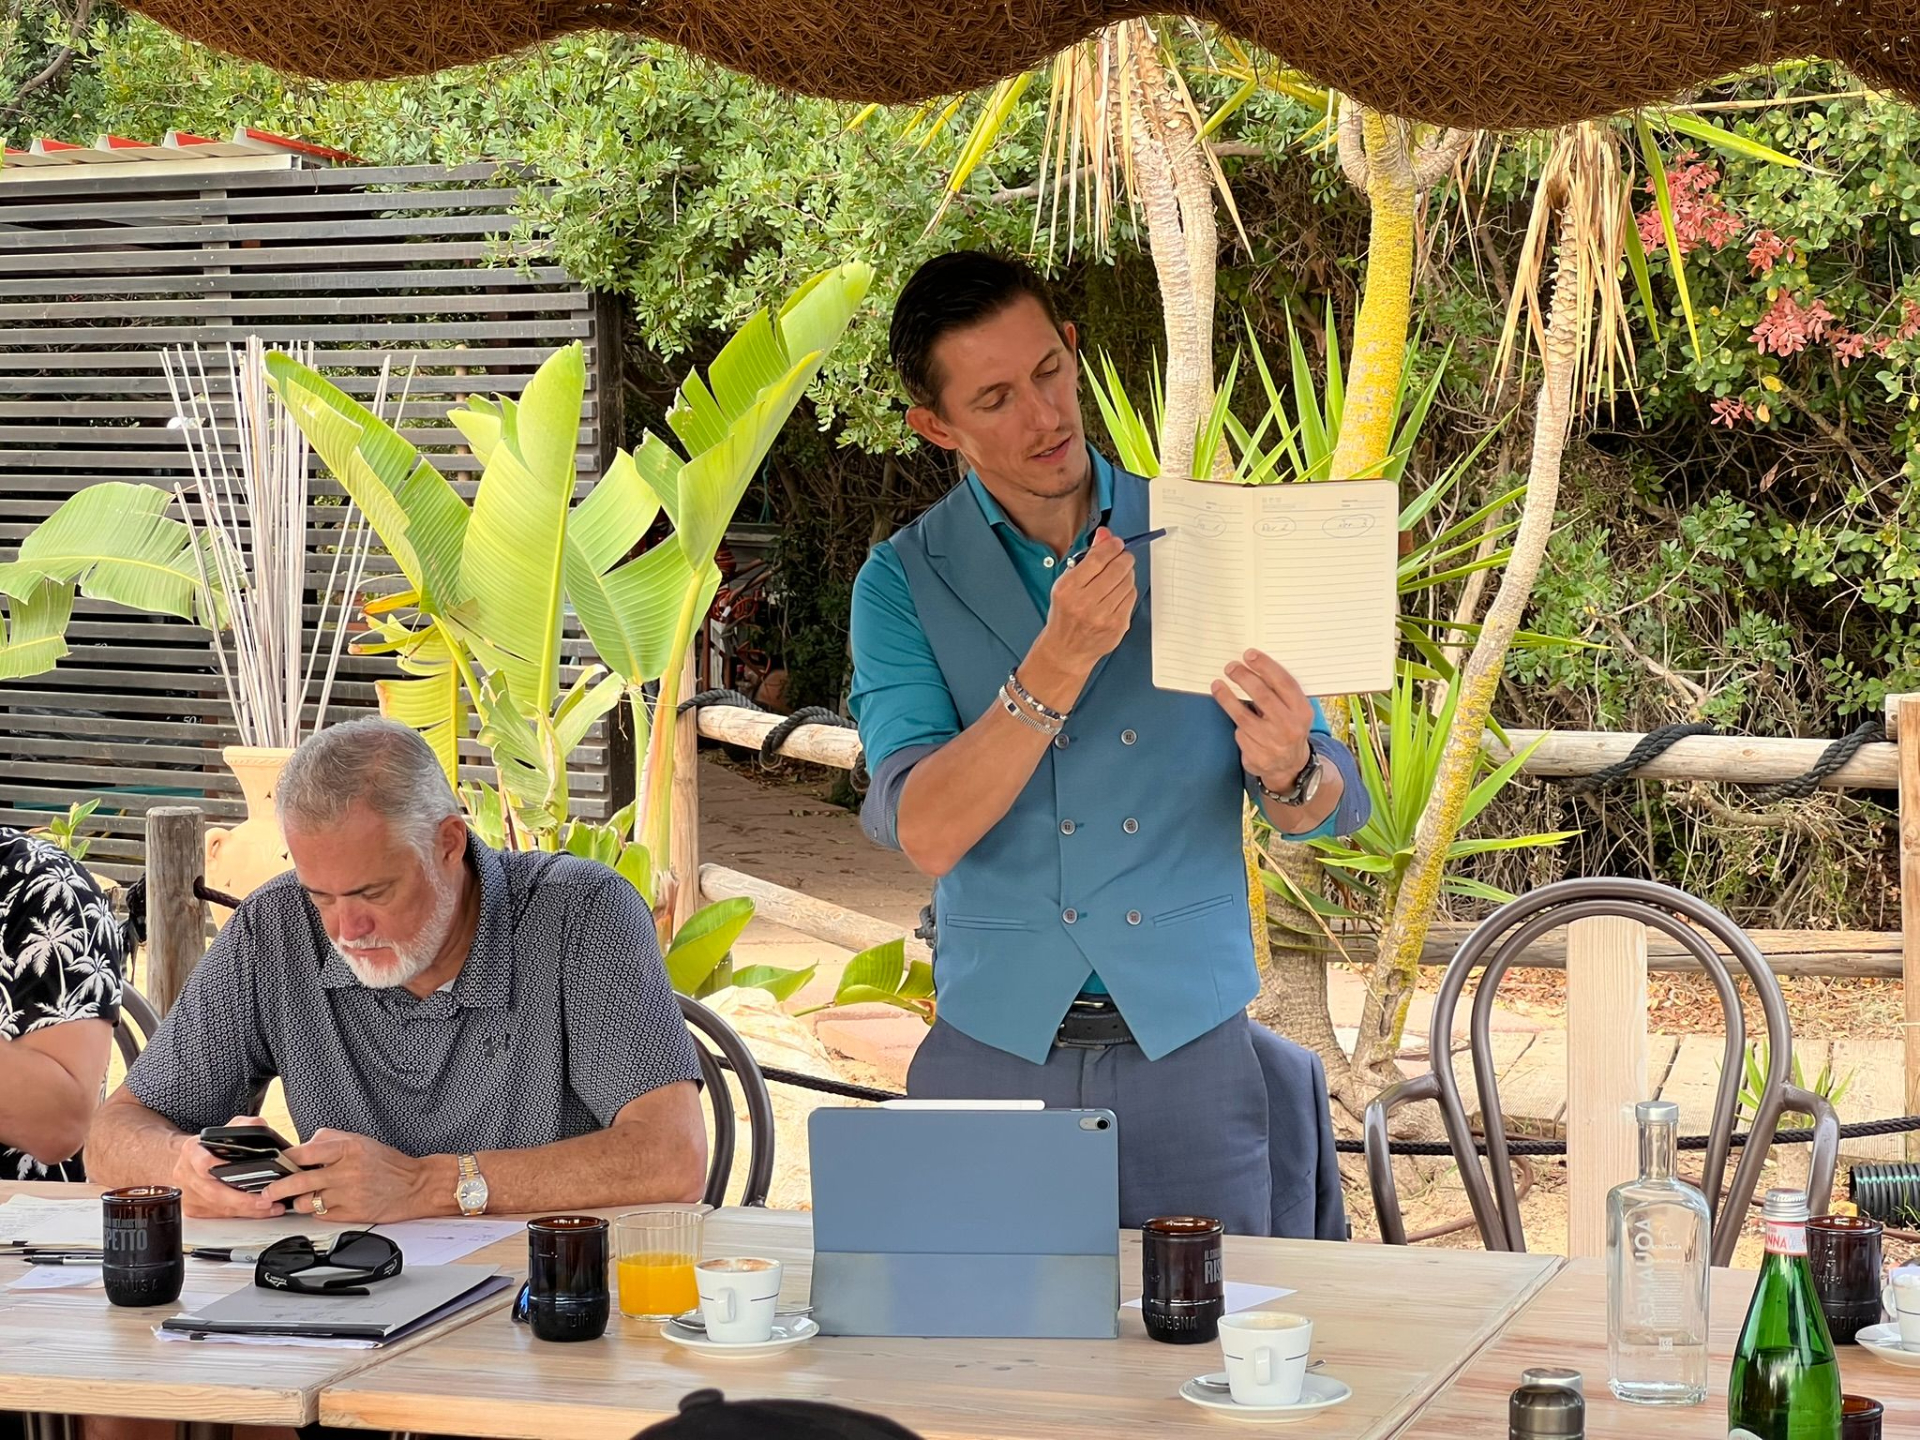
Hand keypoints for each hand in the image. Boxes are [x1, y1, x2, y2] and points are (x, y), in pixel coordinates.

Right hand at [172, 1113, 284, 1219]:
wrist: (191, 1156)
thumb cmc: (213, 1143)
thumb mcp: (229, 1127)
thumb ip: (246, 1126)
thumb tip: (260, 1130)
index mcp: (193, 1150)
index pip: (204, 1162)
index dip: (221, 1169)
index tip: (242, 1174)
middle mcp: (186, 1173)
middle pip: (213, 1192)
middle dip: (241, 1199)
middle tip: (265, 1201)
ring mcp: (188, 1193)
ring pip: (217, 1207)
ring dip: (245, 1210)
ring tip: (269, 1207)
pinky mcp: (192, 1208)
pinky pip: (217, 1215)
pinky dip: (239, 1214)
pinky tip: (257, 1211)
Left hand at [261, 1128, 433, 1223]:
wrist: (415, 1186)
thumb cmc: (389, 1164)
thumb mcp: (361, 1140)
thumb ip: (331, 1139)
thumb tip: (303, 1146)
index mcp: (348, 1149)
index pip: (305, 1152)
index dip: (285, 1159)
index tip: (276, 1163)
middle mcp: (346, 1171)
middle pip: (299, 1181)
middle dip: (277, 1189)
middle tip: (266, 1192)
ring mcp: (348, 1195)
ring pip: (307, 1202)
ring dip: (300, 1202)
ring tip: (303, 1198)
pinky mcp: (350, 1214)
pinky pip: (320, 1215)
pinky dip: (318, 1211)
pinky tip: (323, 1205)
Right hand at [1034, 527, 1135, 677]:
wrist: (1066, 649)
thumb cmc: (1065, 614)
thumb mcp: (1066, 583)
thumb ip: (1087, 557)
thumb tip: (1105, 534)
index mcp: (1068, 589)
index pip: (1097, 559)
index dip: (1111, 546)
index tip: (1116, 543)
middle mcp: (1084, 603)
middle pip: (1117, 569)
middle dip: (1123, 558)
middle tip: (1122, 556)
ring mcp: (1102, 616)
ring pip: (1127, 582)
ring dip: (1126, 574)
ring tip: (1117, 577)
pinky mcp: (1117, 625)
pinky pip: (1131, 597)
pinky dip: (1127, 591)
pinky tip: (1117, 593)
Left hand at [1210, 650, 1314, 788]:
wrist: (1290, 766)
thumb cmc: (1289, 728)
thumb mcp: (1294, 711)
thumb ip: (1281, 693)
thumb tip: (1253, 665)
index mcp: (1302, 711)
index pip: (1284, 683)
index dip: (1265, 667)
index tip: (1249, 655)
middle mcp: (1289, 727)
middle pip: (1262, 696)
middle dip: (1244, 678)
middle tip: (1230, 667)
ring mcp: (1273, 744)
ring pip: (1243, 717)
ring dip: (1227, 698)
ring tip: (1217, 685)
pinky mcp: (1258, 757)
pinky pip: (1240, 735)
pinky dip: (1236, 726)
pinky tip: (1236, 721)